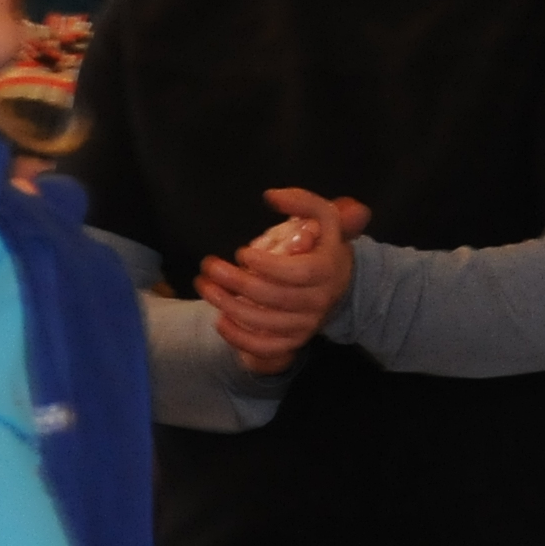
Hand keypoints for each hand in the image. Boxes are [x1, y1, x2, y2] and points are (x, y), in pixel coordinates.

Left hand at [197, 186, 369, 376]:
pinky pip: (267, 348)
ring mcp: (307, 324)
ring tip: (206, 288)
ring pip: (266, 323)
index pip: (297, 274)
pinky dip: (240, 339)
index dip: (267, 265)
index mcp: (326, 270)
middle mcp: (318, 301)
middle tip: (209, 266)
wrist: (338, 281)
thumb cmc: (322, 244)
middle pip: (274, 298)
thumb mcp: (323, 216)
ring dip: (230, 307)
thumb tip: (270, 196)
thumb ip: (302, 201)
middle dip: (237, 282)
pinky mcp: (294, 340)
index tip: (242, 251)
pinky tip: (220, 321)